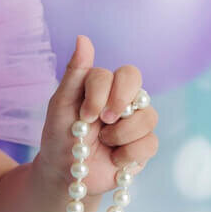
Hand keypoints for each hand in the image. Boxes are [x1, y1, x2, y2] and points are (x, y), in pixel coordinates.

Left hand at [33, 36, 157, 198]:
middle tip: (105, 121)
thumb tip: (83, 37)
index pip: (115, 72)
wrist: (64, 174)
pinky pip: (151, 143)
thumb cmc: (60, 136)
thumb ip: (75, 73)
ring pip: (148, 116)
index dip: (102, 93)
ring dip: (121, 134)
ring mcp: (137, 122)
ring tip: (104, 143)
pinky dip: (128, 155)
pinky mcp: (145, 146)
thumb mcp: (61, 105)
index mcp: (104, 85)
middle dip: (120, 100)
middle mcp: (124, 99)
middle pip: (136, 79)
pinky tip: (114, 160)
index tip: (85, 115)